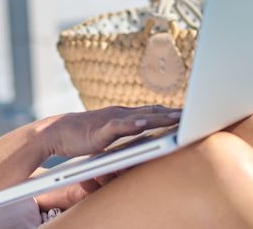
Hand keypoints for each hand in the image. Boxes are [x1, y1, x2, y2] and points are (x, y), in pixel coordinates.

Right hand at [40, 105, 180, 158]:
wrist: (56, 132)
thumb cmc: (82, 135)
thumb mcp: (109, 135)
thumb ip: (125, 136)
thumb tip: (142, 139)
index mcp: (124, 115)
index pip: (153, 112)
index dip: (172, 112)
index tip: (192, 114)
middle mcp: (120, 114)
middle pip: (153, 112)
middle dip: (174, 113)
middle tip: (195, 114)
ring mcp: (111, 120)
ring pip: (141, 117)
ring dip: (160, 117)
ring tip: (178, 119)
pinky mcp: (101, 130)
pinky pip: (120, 126)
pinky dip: (133, 124)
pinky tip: (144, 124)